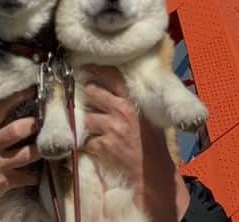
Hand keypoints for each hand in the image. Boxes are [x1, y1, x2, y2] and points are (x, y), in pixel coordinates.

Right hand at [0, 89, 40, 211]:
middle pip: (16, 130)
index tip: (34, 89)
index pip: (0, 108)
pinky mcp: (1, 182)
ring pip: (26, 154)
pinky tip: (40, 172)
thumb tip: (11, 104)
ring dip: (40, 149)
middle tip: (47, 119)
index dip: (19, 97)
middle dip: (34, 124)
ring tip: (48, 144)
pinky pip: (25, 177)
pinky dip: (36, 175)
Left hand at [83, 67, 190, 221]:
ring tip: (97, 129)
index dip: (97, 69)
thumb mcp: (147, 116)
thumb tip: (115, 89)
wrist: (152, 171)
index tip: (86, 66)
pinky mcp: (104, 145)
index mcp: (132, 101)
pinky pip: (88, 140)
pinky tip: (96, 146)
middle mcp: (121, 111)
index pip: (112, 77)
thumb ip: (132, 102)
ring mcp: (111, 128)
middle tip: (89, 100)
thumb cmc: (152, 143)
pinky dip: (89, 144)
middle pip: (93, 93)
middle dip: (89, 97)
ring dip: (90, 124)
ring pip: (88, 118)